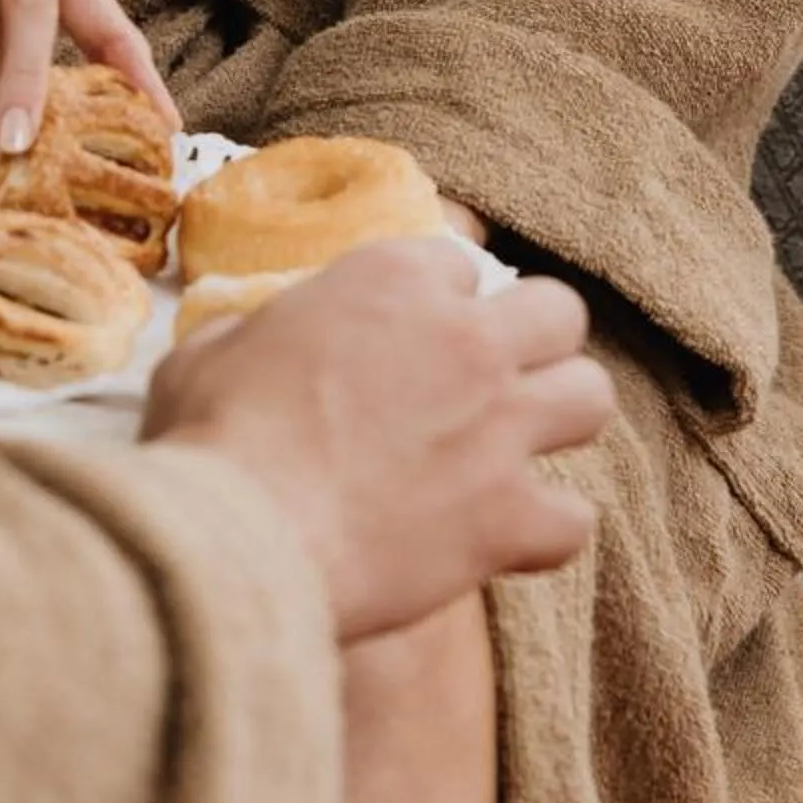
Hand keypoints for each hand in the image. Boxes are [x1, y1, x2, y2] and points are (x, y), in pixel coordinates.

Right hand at [143, 237, 613, 643]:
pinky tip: (506, 538)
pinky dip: (545, 529)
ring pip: (591, 396)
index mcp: (390, 279)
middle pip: (557, 311)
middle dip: (533, 340)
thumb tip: (255, 348)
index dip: (435, 304)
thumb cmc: (211, 438)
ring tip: (519, 448)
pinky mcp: (510, 516)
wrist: (240, 537)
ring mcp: (498, 426)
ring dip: (559, 420)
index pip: (457, 263)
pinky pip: (576, 518)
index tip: (409, 339)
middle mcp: (463, 338)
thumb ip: (256, 333)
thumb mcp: (210, 349)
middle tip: (491, 381)